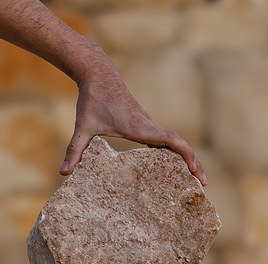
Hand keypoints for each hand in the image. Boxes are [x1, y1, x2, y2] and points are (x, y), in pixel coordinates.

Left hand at [59, 66, 207, 185]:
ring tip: (194, 178)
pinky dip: (173, 152)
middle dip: (193, 163)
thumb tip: (63, 174)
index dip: (187, 156)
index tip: (197, 172)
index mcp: (139, 127)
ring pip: (174, 141)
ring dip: (186, 157)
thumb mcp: (82, 128)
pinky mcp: (143, 124)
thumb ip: (74, 151)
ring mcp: (148, 124)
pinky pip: (164, 139)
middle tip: (203, 184)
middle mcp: (148, 125)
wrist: (98, 75)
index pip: (172, 141)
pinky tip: (170, 167)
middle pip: (179, 144)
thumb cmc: (91, 100)